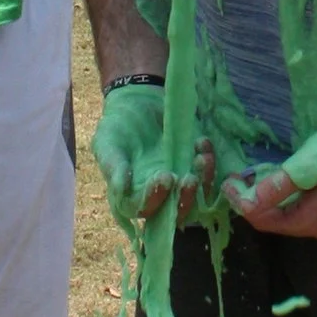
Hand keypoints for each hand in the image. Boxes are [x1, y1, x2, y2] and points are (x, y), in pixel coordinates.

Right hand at [91, 87, 218, 230]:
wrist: (136, 106)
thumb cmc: (116, 128)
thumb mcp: (107, 143)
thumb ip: (113, 166)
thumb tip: (121, 188)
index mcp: (131, 197)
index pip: (143, 208)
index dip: (154, 198)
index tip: (164, 177)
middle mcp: (158, 196)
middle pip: (175, 211)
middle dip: (186, 199)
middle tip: (190, 179)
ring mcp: (178, 184)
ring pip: (197, 195)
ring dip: (204, 181)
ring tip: (202, 158)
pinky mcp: (194, 168)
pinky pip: (208, 173)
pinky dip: (209, 160)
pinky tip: (202, 142)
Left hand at [229, 60, 316, 242]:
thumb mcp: (306, 165)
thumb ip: (276, 187)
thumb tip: (247, 202)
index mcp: (313, 222)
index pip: (264, 221)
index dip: (241, 202)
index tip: (228, 181)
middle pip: (278, 222)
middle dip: (255, 202)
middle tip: (240, 178)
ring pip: (293, 216)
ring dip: (273, 199)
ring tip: (259, 177)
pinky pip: (308, 210)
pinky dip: (292, 197)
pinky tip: (287, 180)